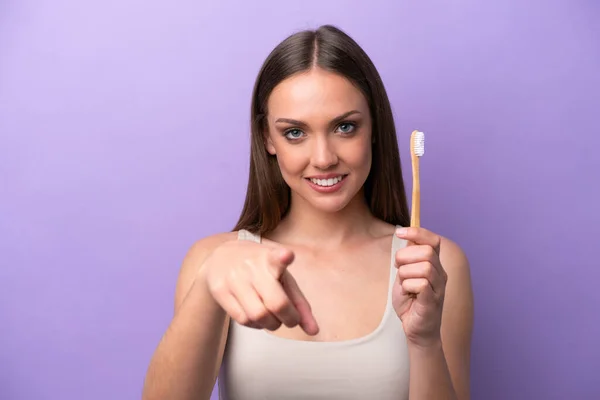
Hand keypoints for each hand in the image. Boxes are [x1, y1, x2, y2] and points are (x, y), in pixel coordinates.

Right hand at [199, 239, 318, 335]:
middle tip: (291, 320)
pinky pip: (243, 319)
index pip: (276, 257)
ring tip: (273, 318)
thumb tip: (314, 331)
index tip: (287, 255)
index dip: (282, 257)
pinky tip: (257, 317)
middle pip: (275, 303)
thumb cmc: (261, 269)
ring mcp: (233, 278)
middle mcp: (251, 266)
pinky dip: (256, 325)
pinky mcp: (220, 290)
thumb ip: (299, 302)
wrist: (222, 257)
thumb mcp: (282, 277)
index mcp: (269, 257)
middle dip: (289, 319)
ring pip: (258, 316)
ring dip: (272, 324)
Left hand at [392, 227, 447, 347]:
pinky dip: (407, 287)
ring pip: (423, 267)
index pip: (433, 241)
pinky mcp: (433, 301)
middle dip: (405, 257)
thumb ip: (407, 259)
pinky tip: (408, 295)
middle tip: (398, 270)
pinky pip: (420, 284)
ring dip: (405, 274)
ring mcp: (439, 288)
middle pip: (426, 251)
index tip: (399, 233)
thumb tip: (405, 236)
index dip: (417, 232)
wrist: (416, 330)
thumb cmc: (410, 302)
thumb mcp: (405, 276)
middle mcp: (440, 274)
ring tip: (404, 286)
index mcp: (434, 265)